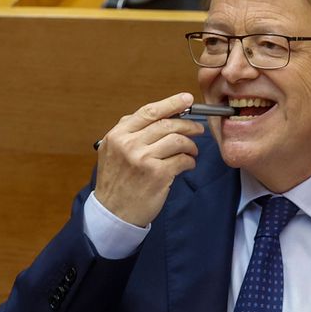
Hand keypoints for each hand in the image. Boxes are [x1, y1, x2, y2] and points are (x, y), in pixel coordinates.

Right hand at [95, 92, 203, 226]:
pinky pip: (182, 160)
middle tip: (198, 129)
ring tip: (193, 150)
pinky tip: (188, 164)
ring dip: (191, 144)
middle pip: (167, 124)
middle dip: (188, 124)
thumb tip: (158, 114)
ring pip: (178, 140)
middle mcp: (129, 144)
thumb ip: (129, 132)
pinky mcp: (157, 175)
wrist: (113, 213)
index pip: (149, 111)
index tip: (187, 99)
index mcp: (118, 135)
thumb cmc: (116, 182)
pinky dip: (190, 161)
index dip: (171, 103)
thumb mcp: (112, 152)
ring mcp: (143, 159)